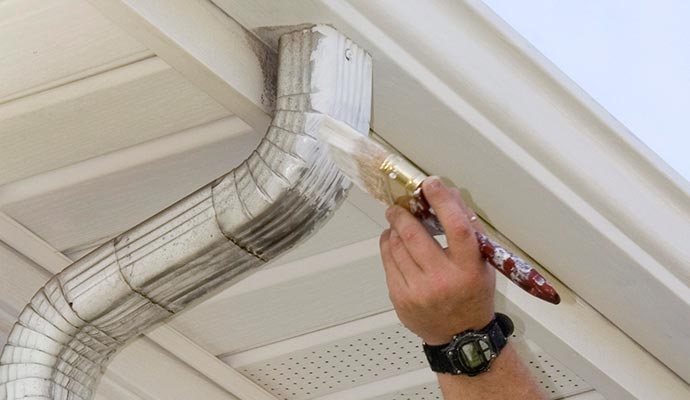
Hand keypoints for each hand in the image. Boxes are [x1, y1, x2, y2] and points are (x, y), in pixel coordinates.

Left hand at [379, 177, 495, 344]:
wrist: (460, 336)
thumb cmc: (473, 295)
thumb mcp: (482, 263)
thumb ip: (468, 229)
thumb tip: (448, 195)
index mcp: (469, 268)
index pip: (457, 227)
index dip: (443, 201)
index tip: (431, 184)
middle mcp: (443, 280)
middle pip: (414, 235)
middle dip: (402, 214)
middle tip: (399, 205)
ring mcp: (418, 291)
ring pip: (395, 246)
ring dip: (393, 229)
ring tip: (397, 224)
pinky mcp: (400, 298)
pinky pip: (387, 262)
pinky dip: (387, 246)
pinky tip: (393, 242)